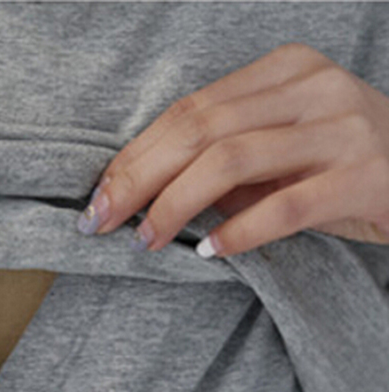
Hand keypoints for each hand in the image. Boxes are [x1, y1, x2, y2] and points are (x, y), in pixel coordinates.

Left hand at [77, 42, 388, 258]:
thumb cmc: (343, 165)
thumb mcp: (281, 149)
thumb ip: (223, 160)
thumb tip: (145, 194)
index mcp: (285, 70)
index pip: (189, 110)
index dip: (134, 155)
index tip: (97, 197)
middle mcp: (313, 88)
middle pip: (199, 130)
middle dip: (138, 179)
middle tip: (101, 221)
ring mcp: (343, 128)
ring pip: (232, 161)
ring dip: (175, 205)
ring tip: (145, 239)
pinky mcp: (366, 176)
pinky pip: (285, 206)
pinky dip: (238, 232)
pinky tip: (207, 253)